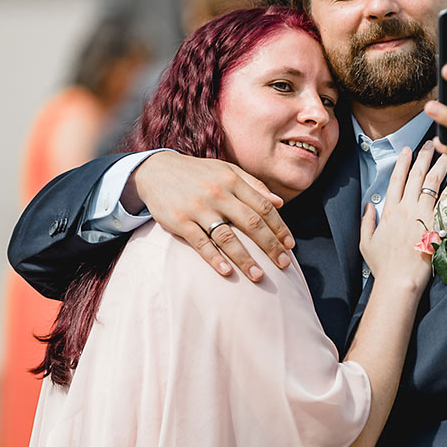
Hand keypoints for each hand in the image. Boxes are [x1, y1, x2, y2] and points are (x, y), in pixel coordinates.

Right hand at [132, 152, 293, 281]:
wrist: (156, 170)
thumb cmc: (199, 173)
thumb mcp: (227, 171)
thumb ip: (254, 185)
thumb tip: (280, 203)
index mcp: (232, 181)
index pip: (264, 207)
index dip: (279, 227)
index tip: (290, 246)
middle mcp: (217, 194)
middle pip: (251, 223)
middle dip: (270, 245)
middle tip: (284, 264)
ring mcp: (198, 208)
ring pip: (227, 237)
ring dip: (245, 259)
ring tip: (259, 276)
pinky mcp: (179, 222)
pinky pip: (200, 243)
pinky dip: (214, 258)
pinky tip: (227, 272)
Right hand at [357, 144, 446, 290]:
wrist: (400, 281)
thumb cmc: (383, 266)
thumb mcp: (366, 242)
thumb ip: (366, 221)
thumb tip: (368, 206)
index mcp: (390, 211)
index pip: (397, 179)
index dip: (403, 162)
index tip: (408, 150)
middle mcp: (407, 208)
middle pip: (417, 176)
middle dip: (424, 156)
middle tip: (431, 143)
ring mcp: (424, 215)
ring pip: (434, 182)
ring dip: (441, 164)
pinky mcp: (439, 224)